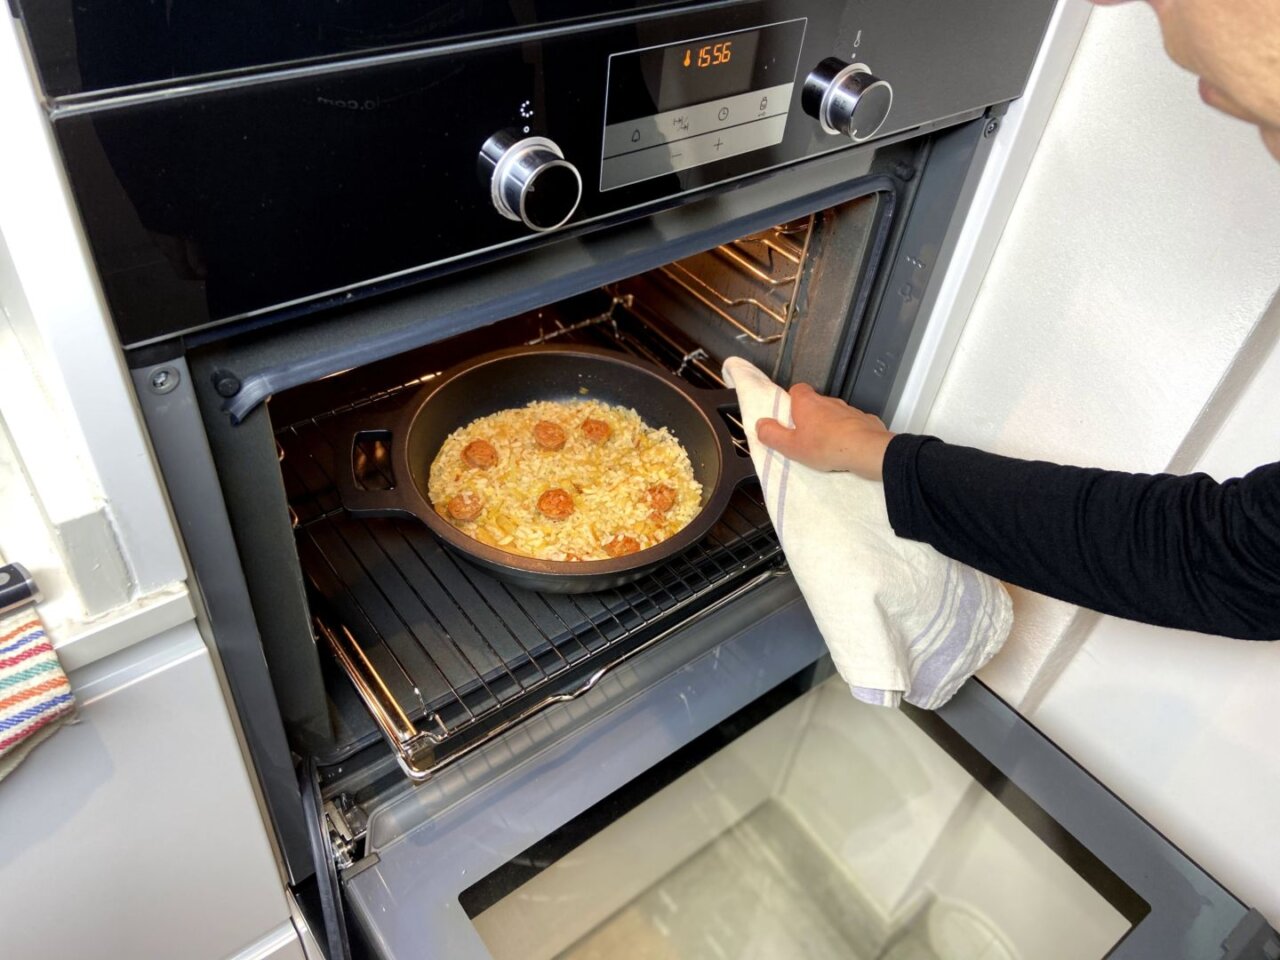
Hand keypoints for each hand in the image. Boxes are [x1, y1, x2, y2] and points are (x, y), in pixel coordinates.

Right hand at [755, 383, 893, 479]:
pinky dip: (850, 432)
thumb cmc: (825, 446)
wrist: (865, 450)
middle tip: (805, 437)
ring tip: (827, 446)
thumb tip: (760, 424)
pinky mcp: (866, 420)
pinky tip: (848, 448)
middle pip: (816, 403)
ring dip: (831, 425)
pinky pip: (854, 424)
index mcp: (807, 402)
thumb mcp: (791, 446)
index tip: (789, 417)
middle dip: (811, 416)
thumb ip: (772, 434)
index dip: (792, 401)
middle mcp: (829, 401)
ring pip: (835, 414)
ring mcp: (850, 409)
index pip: (797, 389)